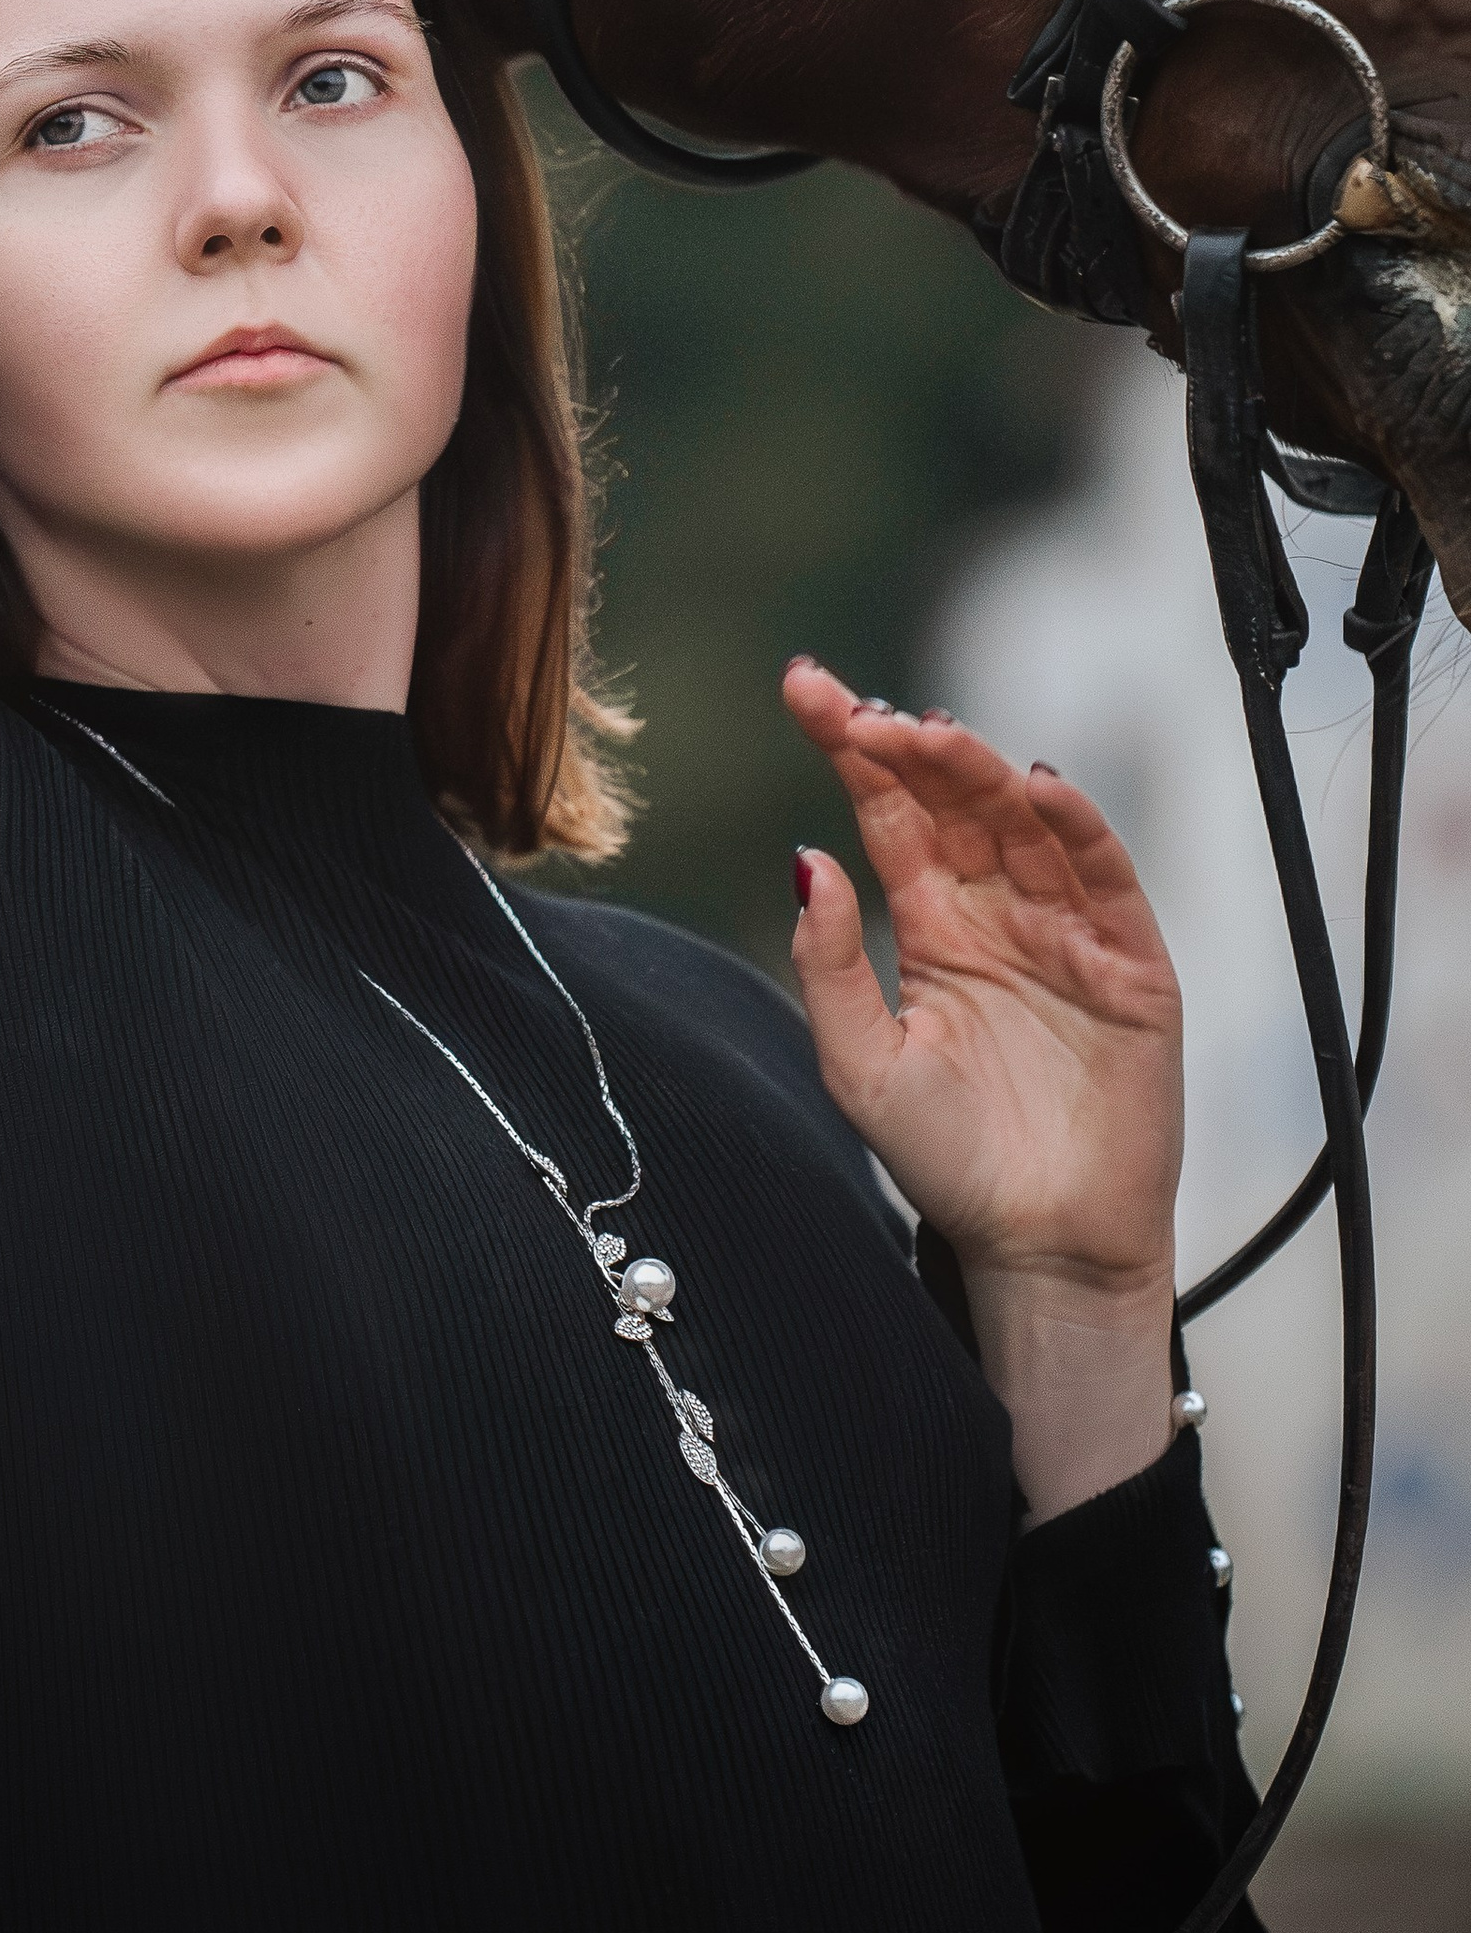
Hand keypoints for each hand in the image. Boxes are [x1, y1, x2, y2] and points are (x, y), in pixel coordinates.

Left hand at [781, 659, 1183, 1518]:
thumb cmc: (946, 1162)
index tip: (805, 686)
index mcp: (927, 926)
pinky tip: (1039, 784)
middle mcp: (994, 912)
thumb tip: (803, 856)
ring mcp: (1064, 932)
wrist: (1039, 1247)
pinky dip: (1079, 825)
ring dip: (980, 771)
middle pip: (952, 800)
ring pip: (1024, 823)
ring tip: (932, 734)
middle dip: (909, 744)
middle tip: (861, 708)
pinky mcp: (1129, 965)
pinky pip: (1104, 878)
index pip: (885, 811)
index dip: (851, 746)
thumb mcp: (861, 1065)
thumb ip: (827, 964)